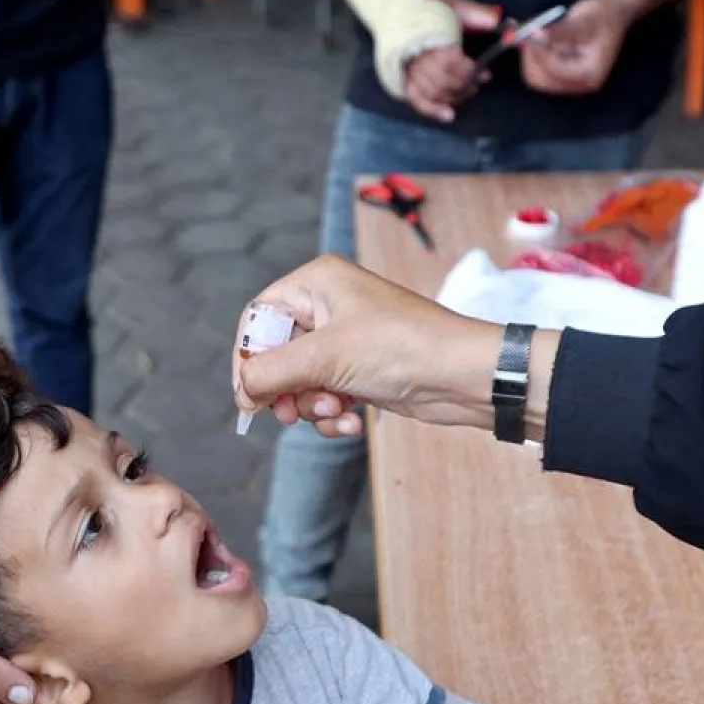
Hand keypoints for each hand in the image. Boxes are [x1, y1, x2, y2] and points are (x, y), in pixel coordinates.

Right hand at [233, 255, 544, 436]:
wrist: (463, 377)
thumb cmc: (402, 348)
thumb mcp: (325, 358)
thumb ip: (270, 373)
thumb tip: (240, 393)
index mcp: (316, 282)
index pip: (257, 318)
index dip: (248, 359)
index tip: (249, 397)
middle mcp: (327, 306)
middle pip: (275, 354)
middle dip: (284, 389)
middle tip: (291, 413)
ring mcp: (344, 340)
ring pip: (298, 381)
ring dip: (310, 405)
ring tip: (336, 410)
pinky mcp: (359, 370)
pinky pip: (323, 395)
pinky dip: (331, 413)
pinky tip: (351, 421)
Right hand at [404, 0, 502, 122]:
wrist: (409, 15)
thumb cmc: (437, 14)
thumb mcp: (457, 8)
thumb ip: (476, 14)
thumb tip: (495, 22)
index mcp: (429, 39)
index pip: (450, 62)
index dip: (469, 71)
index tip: (485, 75)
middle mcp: (417, 57)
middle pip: (443, 81)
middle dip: (465, 86)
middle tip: (477, 84)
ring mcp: (410, 71)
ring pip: (434, 92)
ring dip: (455, 97)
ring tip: (468, 93)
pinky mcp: (406, 83)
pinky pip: (418, 101)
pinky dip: (433, 110)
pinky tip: (449, 116)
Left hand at [520, 0, 631, 95]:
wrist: (610, 15)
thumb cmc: (602, 16)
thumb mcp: (582, 21)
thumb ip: (559, 32)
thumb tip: (536, 35)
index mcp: (590, 75)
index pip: (555, 72)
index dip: (539, 53)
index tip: (529, 33)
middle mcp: (578, 85)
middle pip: (541, 80)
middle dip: (531, 57)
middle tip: (524, 33)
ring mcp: (568, 82)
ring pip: (535, 76)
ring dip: (531, 55)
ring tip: (538, 33)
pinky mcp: (558, 76)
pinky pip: (536, 71)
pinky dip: (532, 55)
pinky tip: (539, 38)